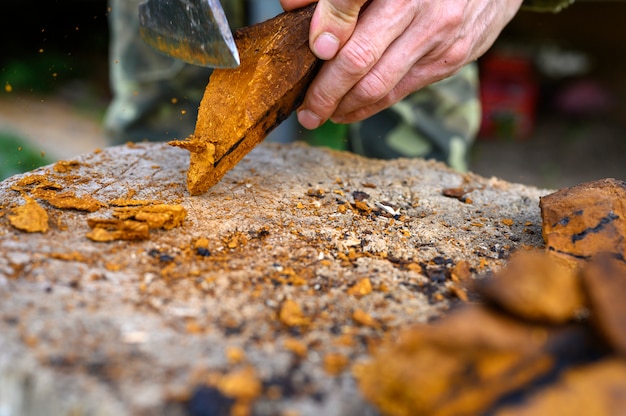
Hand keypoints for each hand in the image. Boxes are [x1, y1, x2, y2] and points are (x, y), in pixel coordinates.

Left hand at [280, 0, 523, 128]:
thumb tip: (291, 6)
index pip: (348, 13)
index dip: (324, 42)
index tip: (306, 68)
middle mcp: (421, 10)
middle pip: (360, 62)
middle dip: (326, 94)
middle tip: (307, 112)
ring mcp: (440, 38)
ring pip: (381, 85)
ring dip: (346, 107)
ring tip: (324, 114)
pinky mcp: (452, 59)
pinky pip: (403, 91)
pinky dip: (372, 105)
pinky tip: (352, 109)